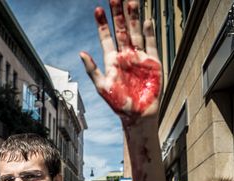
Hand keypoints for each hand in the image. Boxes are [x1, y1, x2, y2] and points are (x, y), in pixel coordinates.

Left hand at [81, 0, 161, 125]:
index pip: (106, 37)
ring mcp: (139, 57)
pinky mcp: (153, 62)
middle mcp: (125, 56)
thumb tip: (81, 53)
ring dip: (133, 18)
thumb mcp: (102, 87)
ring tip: (131, 1)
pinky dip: (149, 32)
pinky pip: (151, 44)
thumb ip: (93, 70)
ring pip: (136, 33)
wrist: (137, 115)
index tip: (98, 9)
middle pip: (121, 30)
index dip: (102, 24)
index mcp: (112, 60)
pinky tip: (146, 20)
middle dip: (118, 14)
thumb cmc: (118, 103)